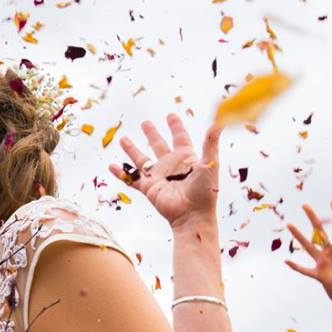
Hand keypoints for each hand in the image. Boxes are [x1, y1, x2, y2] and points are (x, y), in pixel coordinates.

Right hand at [112, 113, 220, 227]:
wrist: (193, 215)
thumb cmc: (205, 192)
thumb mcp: (210, 163)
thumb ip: (211, 143)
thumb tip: (220, 121)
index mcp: (186, 158)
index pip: (180, 138)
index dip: (175, 126)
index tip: (170, 115)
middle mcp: (171, 165)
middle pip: (159, 145)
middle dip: (152, 134)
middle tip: (145, 123)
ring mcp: (159, 177)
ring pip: (141, 160)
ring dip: (132, 150)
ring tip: (123, 139)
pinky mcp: (149, 188)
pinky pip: (131, 179)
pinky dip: (120, 173)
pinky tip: (111, 166)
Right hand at [285, 201, 331, 309]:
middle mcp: (330, 252)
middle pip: (320, 232)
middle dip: (313, 218)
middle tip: (305, 205)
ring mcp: (323, 262)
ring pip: (309, 246)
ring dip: (299, 236)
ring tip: (289, 224)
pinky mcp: (319, 275)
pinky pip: (306, 270)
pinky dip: (296, 266)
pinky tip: (287, 261)